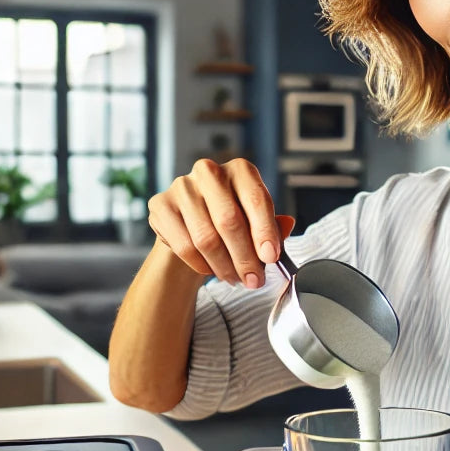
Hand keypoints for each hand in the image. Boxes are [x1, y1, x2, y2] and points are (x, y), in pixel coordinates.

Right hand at [147, 158, 293, 285]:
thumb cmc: (229, 221)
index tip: (271, 257)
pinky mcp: (161, 205)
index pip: (255, 199)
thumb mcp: (256, 222)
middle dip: (245, 257)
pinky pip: (184, 245)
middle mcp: (209, 172)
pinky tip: (212, 271)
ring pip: (206, 238)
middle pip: (229, 221)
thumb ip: (272, 225)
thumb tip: (287, 225)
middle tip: (254, 280)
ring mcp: (182, 187)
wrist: (191, 225)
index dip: (265, 231)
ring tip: (235, 279)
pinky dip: (201, 265)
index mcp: (240, 170)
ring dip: (224, 266)